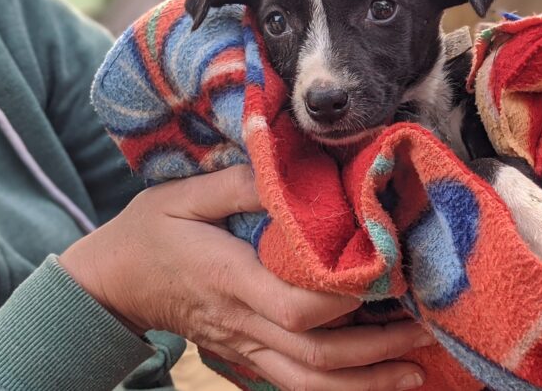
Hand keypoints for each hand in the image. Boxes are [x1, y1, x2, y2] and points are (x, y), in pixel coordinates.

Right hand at [60, 166, 431, 389]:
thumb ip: (237, 183)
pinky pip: (294, 384)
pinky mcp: (244, 355)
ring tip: (417, 371)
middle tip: (430, 331)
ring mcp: (244, 347)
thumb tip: (288, 171)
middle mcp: (243, 323)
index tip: (394, 279)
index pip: (298, 306)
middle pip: (318, 355)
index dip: (349, 301)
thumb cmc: (148, 233)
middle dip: (378, 349)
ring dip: (367, 381)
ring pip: (310, 382)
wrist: (111, 283)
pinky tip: (373, 383)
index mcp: (231, 279)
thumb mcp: (183, 195)